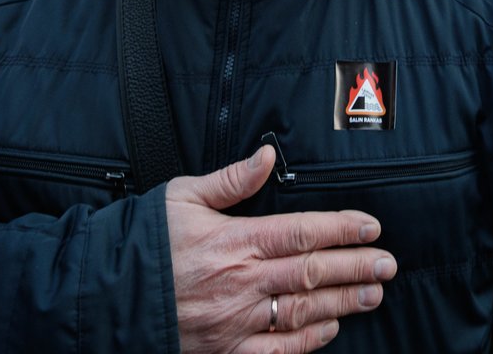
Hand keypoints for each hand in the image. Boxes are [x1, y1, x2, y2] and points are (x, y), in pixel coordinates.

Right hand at [166, 145, 395, 352]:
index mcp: (234, 241)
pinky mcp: (226, 350)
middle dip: (355, 267)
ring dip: (342, 302)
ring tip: (372, 294)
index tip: (370, 227)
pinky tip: (330, 328)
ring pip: (302, 311)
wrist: (105, 295)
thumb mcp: (183, 197)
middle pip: (311, 272)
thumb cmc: (144, 242)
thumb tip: (267, 157)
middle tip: (387, 264)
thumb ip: (231, 180)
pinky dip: (308, 341)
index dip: (341, 229)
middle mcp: (240, 282)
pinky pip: (277, 350)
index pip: (301, 232)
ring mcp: (235, 320)